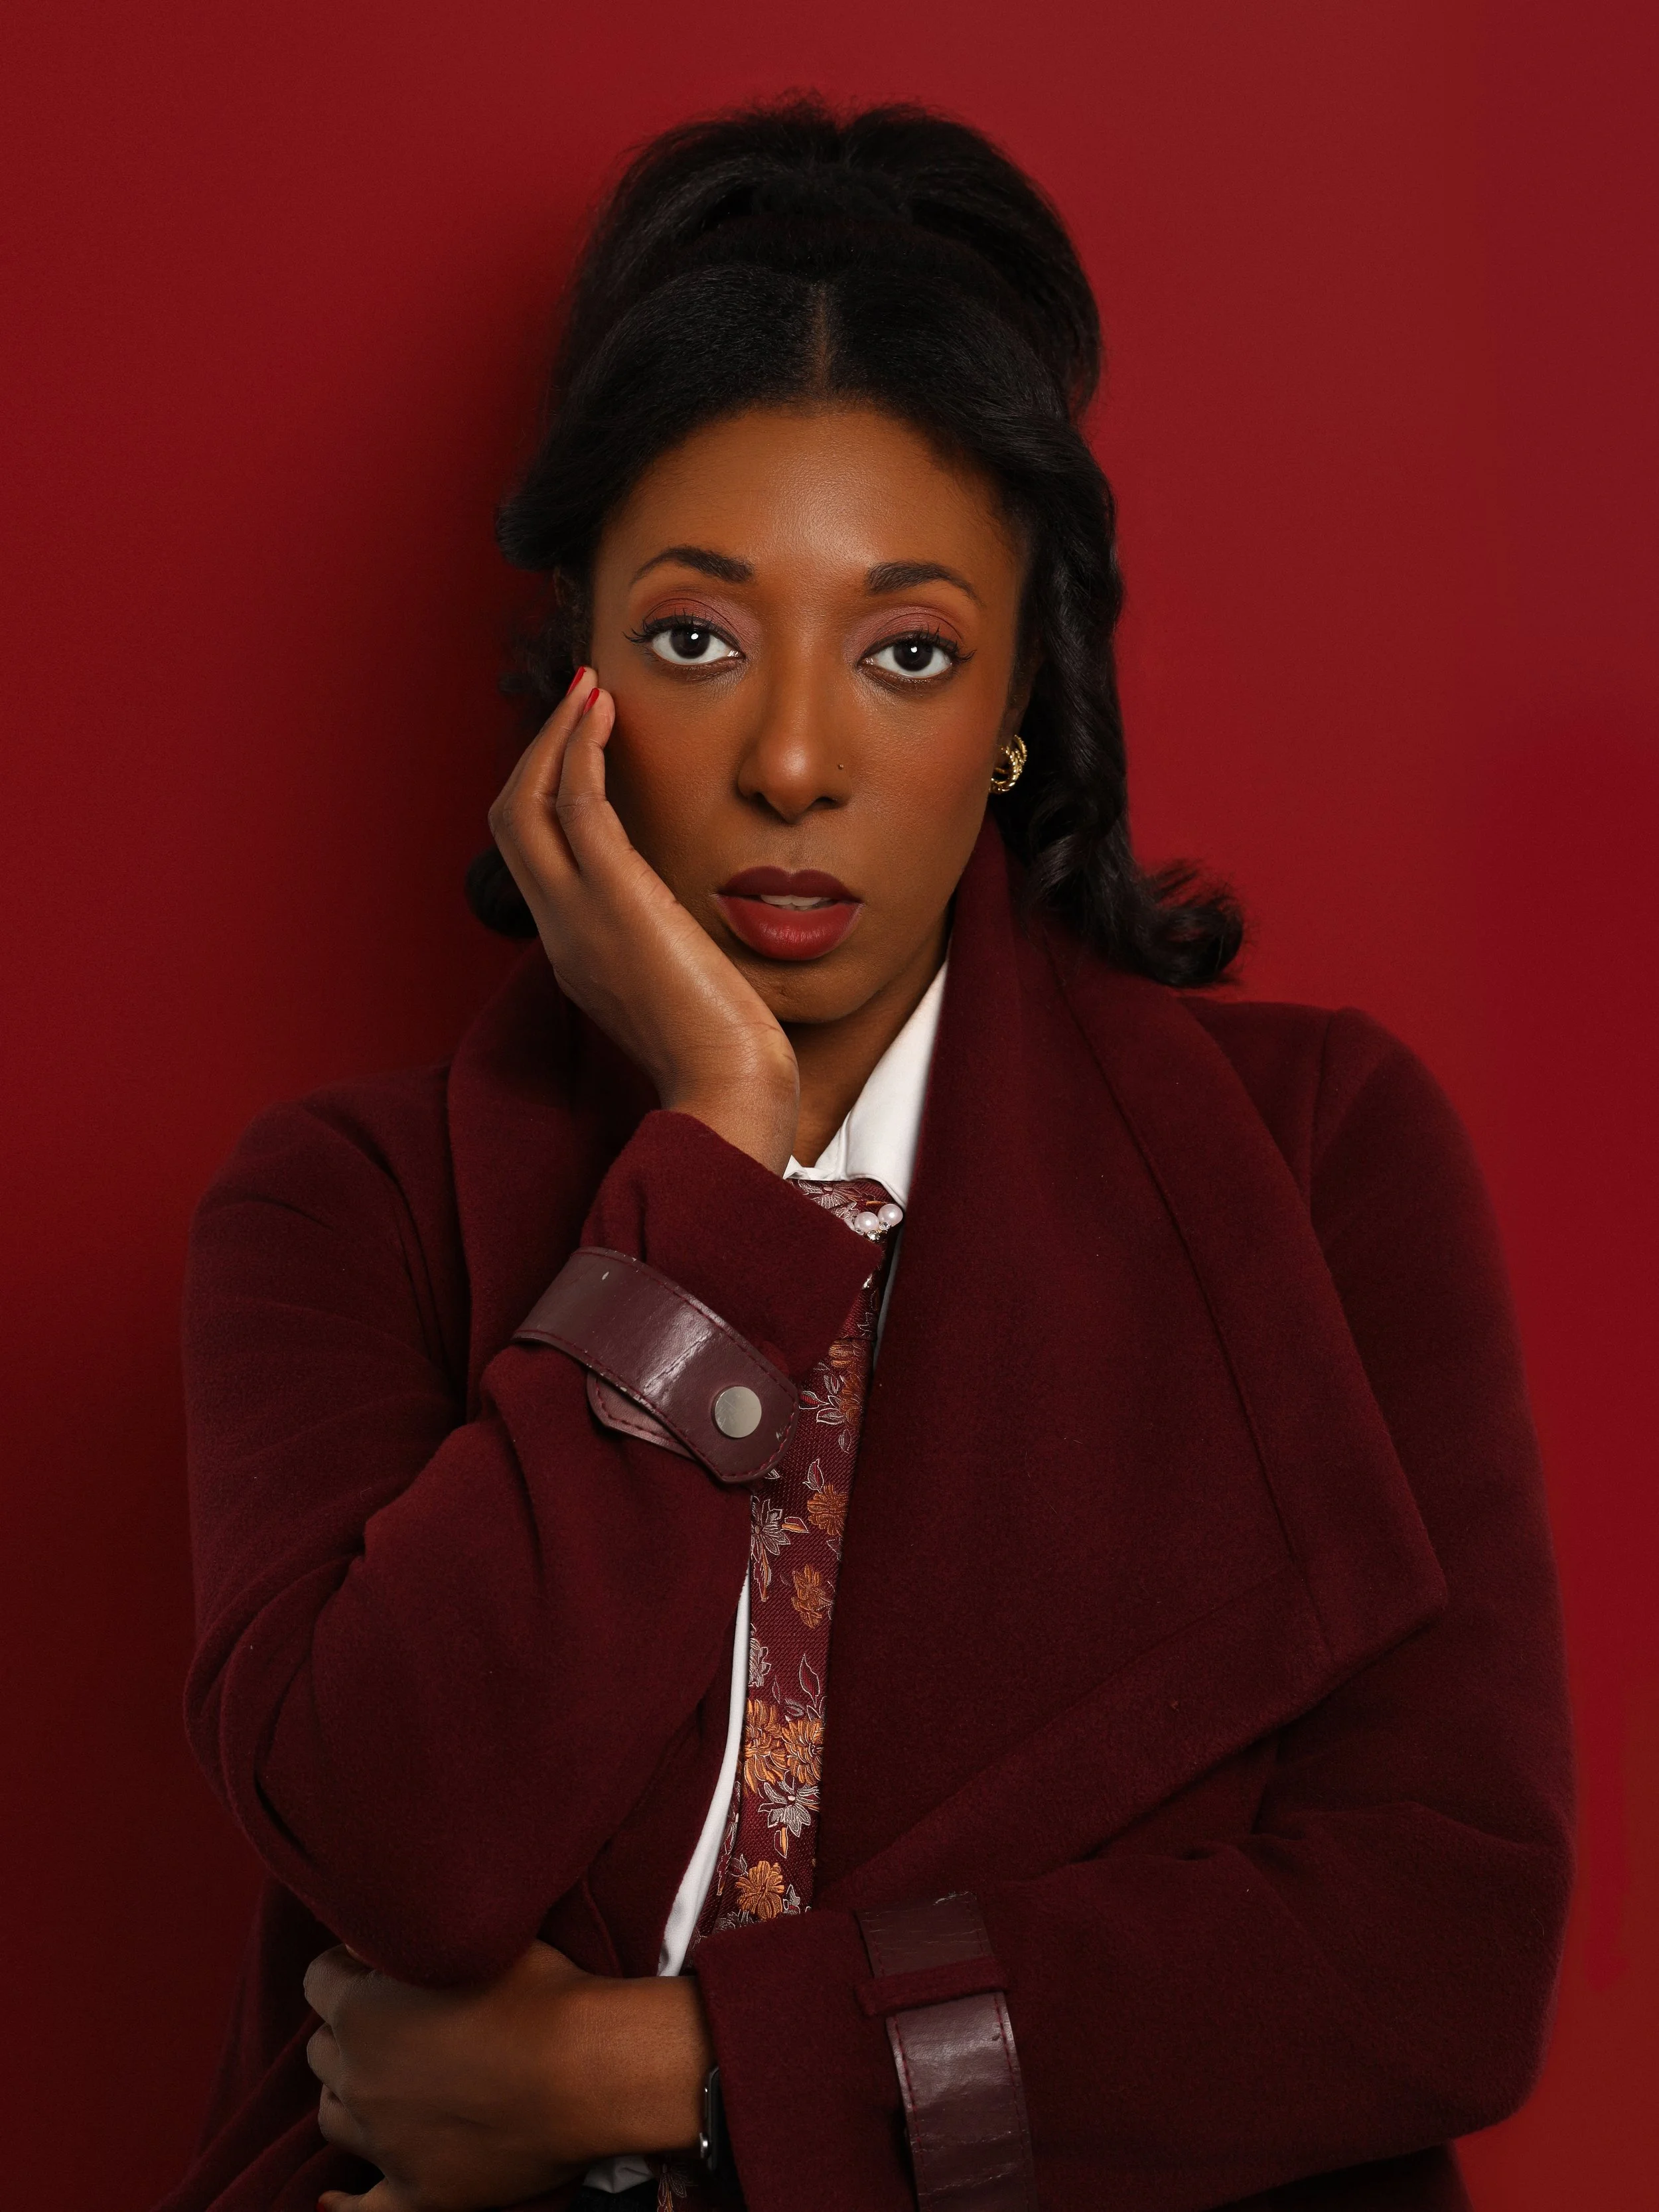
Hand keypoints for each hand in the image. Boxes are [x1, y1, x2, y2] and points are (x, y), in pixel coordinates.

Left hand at [305, 1940, 713, 2211]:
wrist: (588, 2067)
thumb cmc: (538, 1990)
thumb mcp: (468, 1939)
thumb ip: (406, 1940)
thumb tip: (366, 1943)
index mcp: (361, 2011)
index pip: (318, 1979)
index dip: (346, 1966)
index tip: (377, 1963)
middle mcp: (360, 2079)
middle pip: (320, 2050)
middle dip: (348, 2031)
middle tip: (394, 2020)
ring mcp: (386, 2142)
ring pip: (332, 2117)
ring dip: (348, 2094)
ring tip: (381, 2080)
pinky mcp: (418, 2191)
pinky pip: (362, 2210)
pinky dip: (344, 2204)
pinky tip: (331, 2199)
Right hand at [489, 671, 799, 1170]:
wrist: (729, 1091)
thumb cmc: (728, 1056)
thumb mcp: (685, 991)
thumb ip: (672, 951)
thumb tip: (694, 925)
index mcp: (576, 954)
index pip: (538, 859)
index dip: (548, 795)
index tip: (584, 747)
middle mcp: (562, 930)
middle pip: (510, 821)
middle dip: (537, 753)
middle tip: (580, 701)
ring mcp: (578, 915)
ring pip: (524, 803)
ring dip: (553, 737)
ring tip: (590, 690)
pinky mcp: (615, 897)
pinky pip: (575, 804)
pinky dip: (579, 748)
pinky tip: (605, 713)